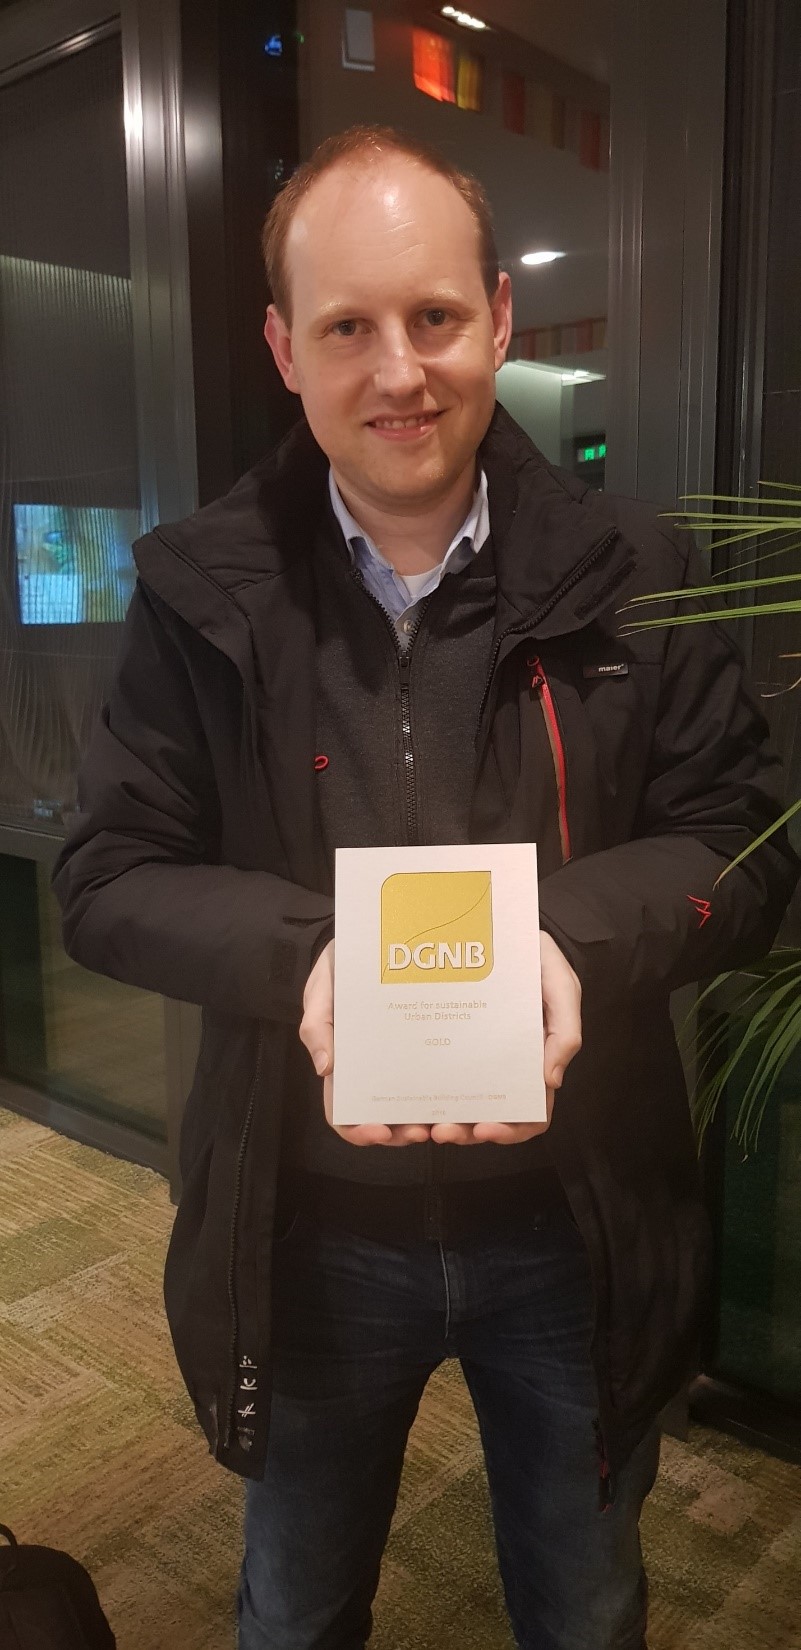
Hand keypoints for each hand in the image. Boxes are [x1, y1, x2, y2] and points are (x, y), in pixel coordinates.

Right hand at [299, 940, 430, 1146]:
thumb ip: (316, 1025)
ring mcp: (407, 1059)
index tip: (378, 1132)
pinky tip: (464, 1092)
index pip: (345, 1111)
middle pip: (386, 1118)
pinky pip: (442, 1074)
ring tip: (447, 1122)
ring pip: (417, 1103)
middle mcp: (378, 1069)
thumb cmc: (340, 968)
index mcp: (346, 1065)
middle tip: (422, 1131)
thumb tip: (324, 1068)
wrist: (374, 938)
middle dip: (402, 1132)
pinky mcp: (431, 1043)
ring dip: (430, 1120)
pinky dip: (450, 1091)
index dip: (359, 1130)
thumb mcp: (321, 991)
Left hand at [429, 930, 581, 1145]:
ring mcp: (472, 1056)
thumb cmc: (538, 960)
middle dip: (467, 1133)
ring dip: (443, 1122)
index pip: (530, 1113)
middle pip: (489, 1118)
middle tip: (443, 1132)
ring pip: (459, 1105)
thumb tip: (551, 1081)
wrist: (502, 929)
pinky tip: (409, 1097)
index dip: (511, 1130)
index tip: (487, 1128)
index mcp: (533, 1063)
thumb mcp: (561, 987)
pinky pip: (436, 1076)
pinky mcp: (447, 1042)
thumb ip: (564, 1030)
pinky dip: (426, 1094)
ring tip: (422, 1126)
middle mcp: (501, 1067)